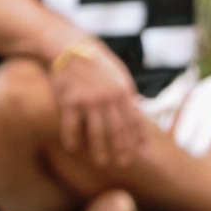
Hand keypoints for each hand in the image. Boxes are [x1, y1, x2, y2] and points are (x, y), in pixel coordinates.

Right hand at [49, 37, 146, 172]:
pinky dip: (72, 138)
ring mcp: (88, 100)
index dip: (139, 137)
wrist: (68, 46)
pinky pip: (71, 125)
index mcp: (123, 90)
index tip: (142, 153)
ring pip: (97, 132)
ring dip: (100, 150)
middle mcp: (108, 97)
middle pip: (118, 130)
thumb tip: (137, 107)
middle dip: (123, 149)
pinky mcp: (69, 101)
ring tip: (102, 163)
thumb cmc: (94, 60)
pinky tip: (72, 148)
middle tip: (124, 164)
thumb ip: (126, 91)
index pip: (135, 119)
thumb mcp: (117, 72)